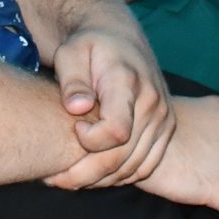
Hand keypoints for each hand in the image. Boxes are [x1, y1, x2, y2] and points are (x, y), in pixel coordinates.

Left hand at [45, 0, 174, 186]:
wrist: (120, 37)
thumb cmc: (89, 45)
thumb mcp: (71, 52)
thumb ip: (73, 80)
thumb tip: (77, 107)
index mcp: (129, 82)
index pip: (116, 131)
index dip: (90, 140)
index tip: (74, 126)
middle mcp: (152, 104)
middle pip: (122, 158)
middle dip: (84, 174)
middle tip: (53, 178)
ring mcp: (163, 119)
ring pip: (132, 168)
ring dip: (99, 180)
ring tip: (67, 179)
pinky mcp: (164, 131)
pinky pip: (143, 167)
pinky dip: (118, 177)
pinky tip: (92, 174)